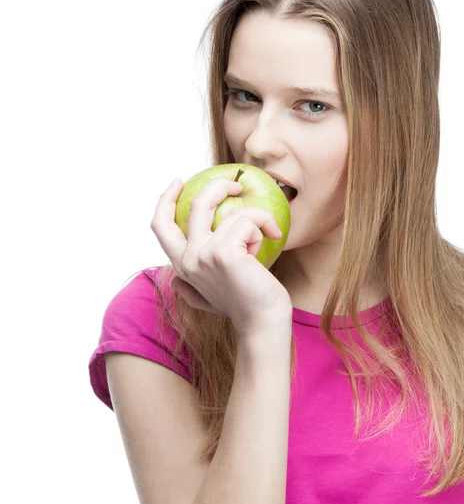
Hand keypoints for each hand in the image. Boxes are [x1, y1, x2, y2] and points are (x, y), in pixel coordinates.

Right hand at [150, 177, 291, 336]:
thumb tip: (176, 281)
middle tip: (236, 186)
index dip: (166, 198)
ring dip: (254, 223)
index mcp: (181, 266)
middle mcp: (187, 259)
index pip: (159, 225)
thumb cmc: (243, 307)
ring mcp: (203, 255)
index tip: (180, 181)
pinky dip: (262, 227)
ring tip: (259, 247)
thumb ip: (190, 288)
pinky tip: (265, 249)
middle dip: (217, 186)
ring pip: (233, 214)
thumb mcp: (208, 298)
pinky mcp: (224, 254)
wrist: (263, 322)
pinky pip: (248, 221)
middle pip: (195, 205)